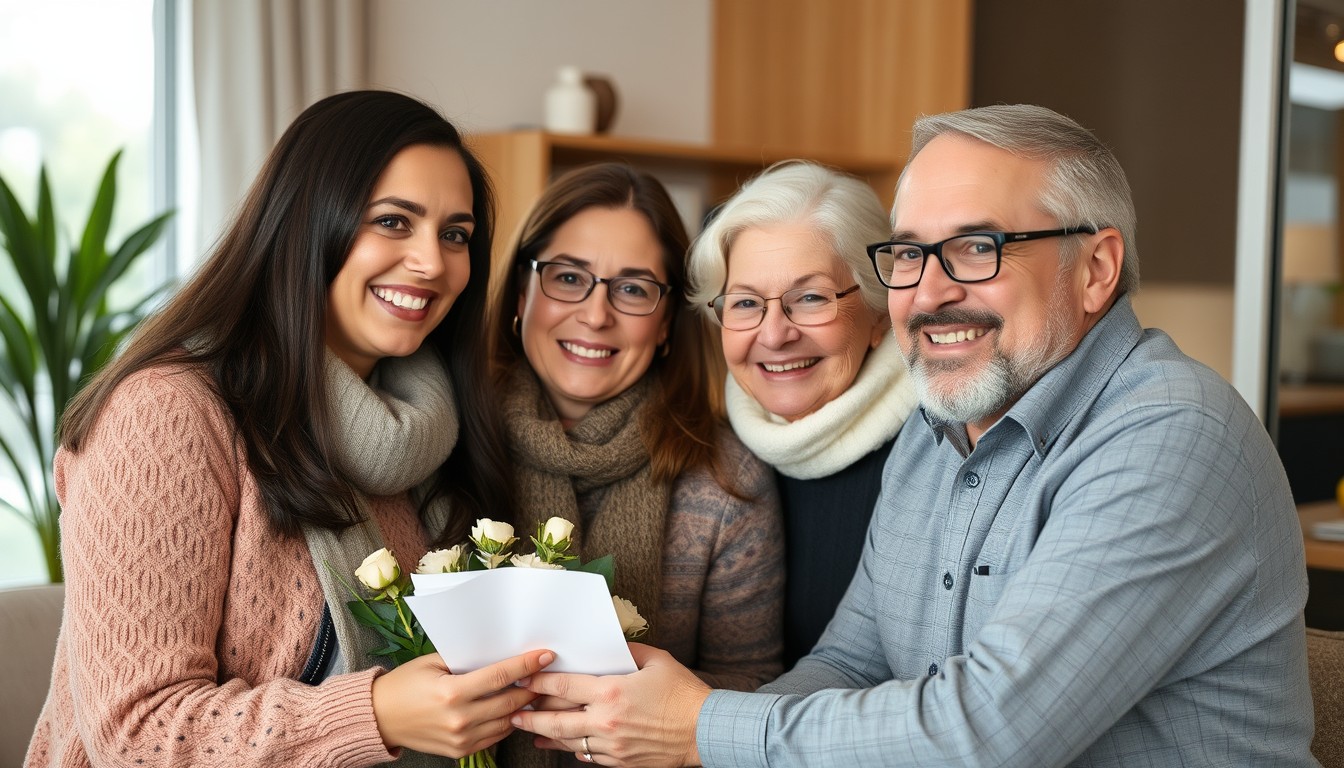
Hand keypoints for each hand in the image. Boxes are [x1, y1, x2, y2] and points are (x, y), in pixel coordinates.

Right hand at [371, 649, 553, 756]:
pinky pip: (494, 736)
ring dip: (523, 707)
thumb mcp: (432, 663)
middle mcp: (459, 718)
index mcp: (452, 692)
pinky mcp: (461, 751)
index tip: (545, 655)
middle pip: (510, 701)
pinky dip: (507, 722)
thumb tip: (498, 652)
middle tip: (546, 674)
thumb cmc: (404, 685)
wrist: (380, 718)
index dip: (526, 665)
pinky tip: (513, 709)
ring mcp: (461, 738)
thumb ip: (465, 659)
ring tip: (534, 691)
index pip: (501, 676)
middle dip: (532, 687)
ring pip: (506, 721)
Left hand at [511, 643, 709, 766]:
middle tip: (513, 712)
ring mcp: (612, 745)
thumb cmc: (684, 694)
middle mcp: (605, 721)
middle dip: (530, 717)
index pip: (563, 687)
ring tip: (530, 732)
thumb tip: (613, 646)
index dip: (538, 683)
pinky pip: (589, 757)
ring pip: (569, 743)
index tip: (523, 680)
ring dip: (546, 737)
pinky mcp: (621, 762)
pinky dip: (574, 751)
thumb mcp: (657, 661)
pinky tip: (565, 747)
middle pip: (556, 721)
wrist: (705, 731)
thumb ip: (629, 652)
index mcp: (612, 692)